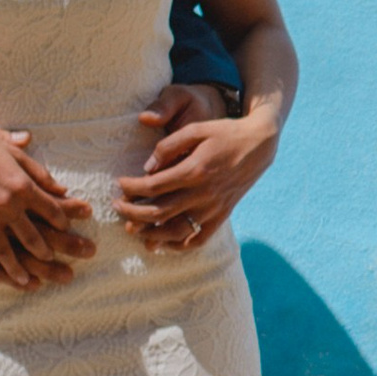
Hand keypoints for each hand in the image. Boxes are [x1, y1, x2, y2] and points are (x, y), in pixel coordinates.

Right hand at [0, 114, 93, 287]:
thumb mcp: (13, 154)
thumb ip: (38, 172)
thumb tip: (61, 188)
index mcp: (22, 186)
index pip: (51, 210)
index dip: (63, 220)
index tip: (66, 227)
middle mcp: (6, 205)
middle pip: (32, 235)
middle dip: (46, 251)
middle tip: (53, 259)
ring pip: (4, 250)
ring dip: (17, 268)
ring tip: (27, 279)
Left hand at [115, 98, 277, 248]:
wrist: (259, 145)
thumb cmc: (225, 133)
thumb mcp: (197, 129)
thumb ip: (169, 146)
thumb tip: (148, 168)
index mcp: (195, 170)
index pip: (153, 185)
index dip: (131, 187)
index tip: (120, 184)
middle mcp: (203, 193)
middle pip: (159, 211)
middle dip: (132, 212)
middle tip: (117, 207)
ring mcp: (214, 207)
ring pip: (176, 230)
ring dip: (150, 233)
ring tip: (134, 228)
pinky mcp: (222, 215)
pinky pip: (199, 239)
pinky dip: (179, 246)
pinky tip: (163, 243)